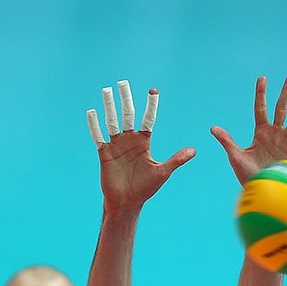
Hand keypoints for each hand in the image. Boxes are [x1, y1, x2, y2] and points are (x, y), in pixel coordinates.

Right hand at [87, 81, 194, 211]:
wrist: (127, 203)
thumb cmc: (145, 189)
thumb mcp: (162, 173)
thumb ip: (176, 160)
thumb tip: (194, 151)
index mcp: (144, 142)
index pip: (148, 120)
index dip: (151, 106)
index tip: (153, 91)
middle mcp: (129, 140)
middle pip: (127, 115)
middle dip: (126, 99)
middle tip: (123, 82)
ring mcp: (116, 146)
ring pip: (112, 121)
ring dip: (109, 106)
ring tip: (106, 90)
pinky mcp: (104, 153)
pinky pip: (99, 137)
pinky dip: (95, 126)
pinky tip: (92, 112)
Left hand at [211, 75, 286, 183]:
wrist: (263, 191)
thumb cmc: (248, 175)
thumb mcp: (236, 157)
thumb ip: (227, 141)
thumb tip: (212, 128)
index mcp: (260, 132)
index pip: (260, 108)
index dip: (261, 94)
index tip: (262, 78)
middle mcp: (275, 133)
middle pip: (281, 108)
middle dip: (286, 93)